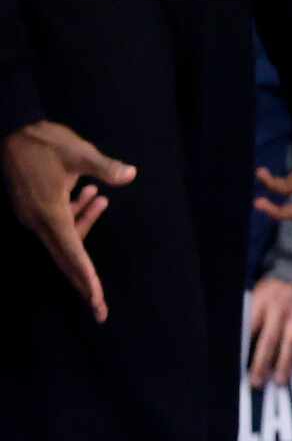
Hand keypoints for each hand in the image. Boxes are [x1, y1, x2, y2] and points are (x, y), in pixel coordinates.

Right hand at [5, 120, 131, 321]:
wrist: (11, 131)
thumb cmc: (45, 143)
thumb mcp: (80, 153)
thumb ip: (105, 167)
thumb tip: (131, 174)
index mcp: (50, 215)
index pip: (74, 255)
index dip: (88, 280)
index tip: (97, 302)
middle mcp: (38, 222)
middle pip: (66, 259)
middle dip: (85, 282)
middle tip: (100, 308)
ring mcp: (32, 216)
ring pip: (64, 235)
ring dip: (84, 221)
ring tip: (100, 197)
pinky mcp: (31, 208)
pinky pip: (57, 222)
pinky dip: (74, 213)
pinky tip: (90, 192)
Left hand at [246, 275, 291, 386]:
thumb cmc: (271, 291)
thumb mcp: (254, 299)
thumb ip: (248, 320)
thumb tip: (238, 347)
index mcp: (260, 306)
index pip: (249, 330)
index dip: (243, 350)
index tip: (238, 369)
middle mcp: (279, 311)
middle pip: (269, 340)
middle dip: (262, 363)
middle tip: (257, 382)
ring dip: (286, 363)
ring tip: (280, 381)